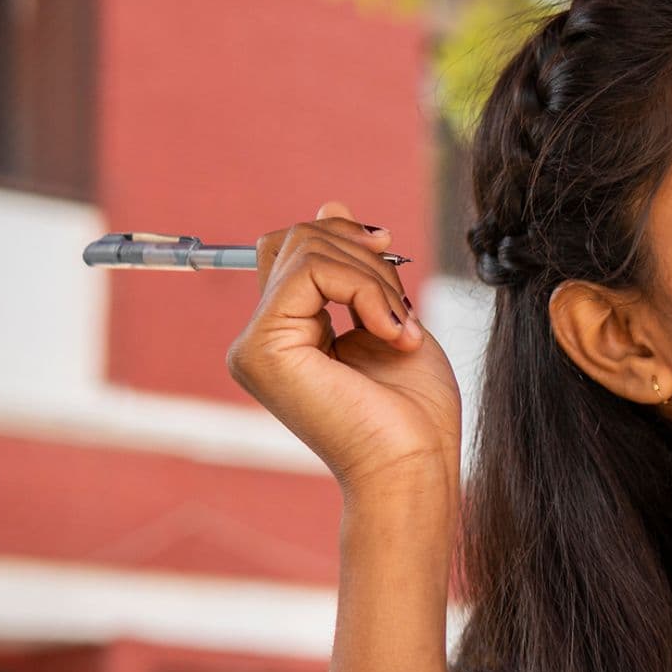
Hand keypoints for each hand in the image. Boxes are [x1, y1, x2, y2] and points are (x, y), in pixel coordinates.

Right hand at [227, 200, 463, 500]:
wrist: (415, 467)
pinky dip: (365, 291)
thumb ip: (359, 270)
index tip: (390, 251)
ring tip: (401, 329)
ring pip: (305, 250)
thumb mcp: (391, 319)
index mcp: (287, 333)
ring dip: (374, 279)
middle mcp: (261, 339)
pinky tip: (392, 333)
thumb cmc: (414, 413)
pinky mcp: (262, 349)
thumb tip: (331, 204)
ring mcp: (255, 345)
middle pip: (293, 240)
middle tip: (403, 304)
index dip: (342, 237)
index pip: (295, 250)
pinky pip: (309, 273)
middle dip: (361, 255)